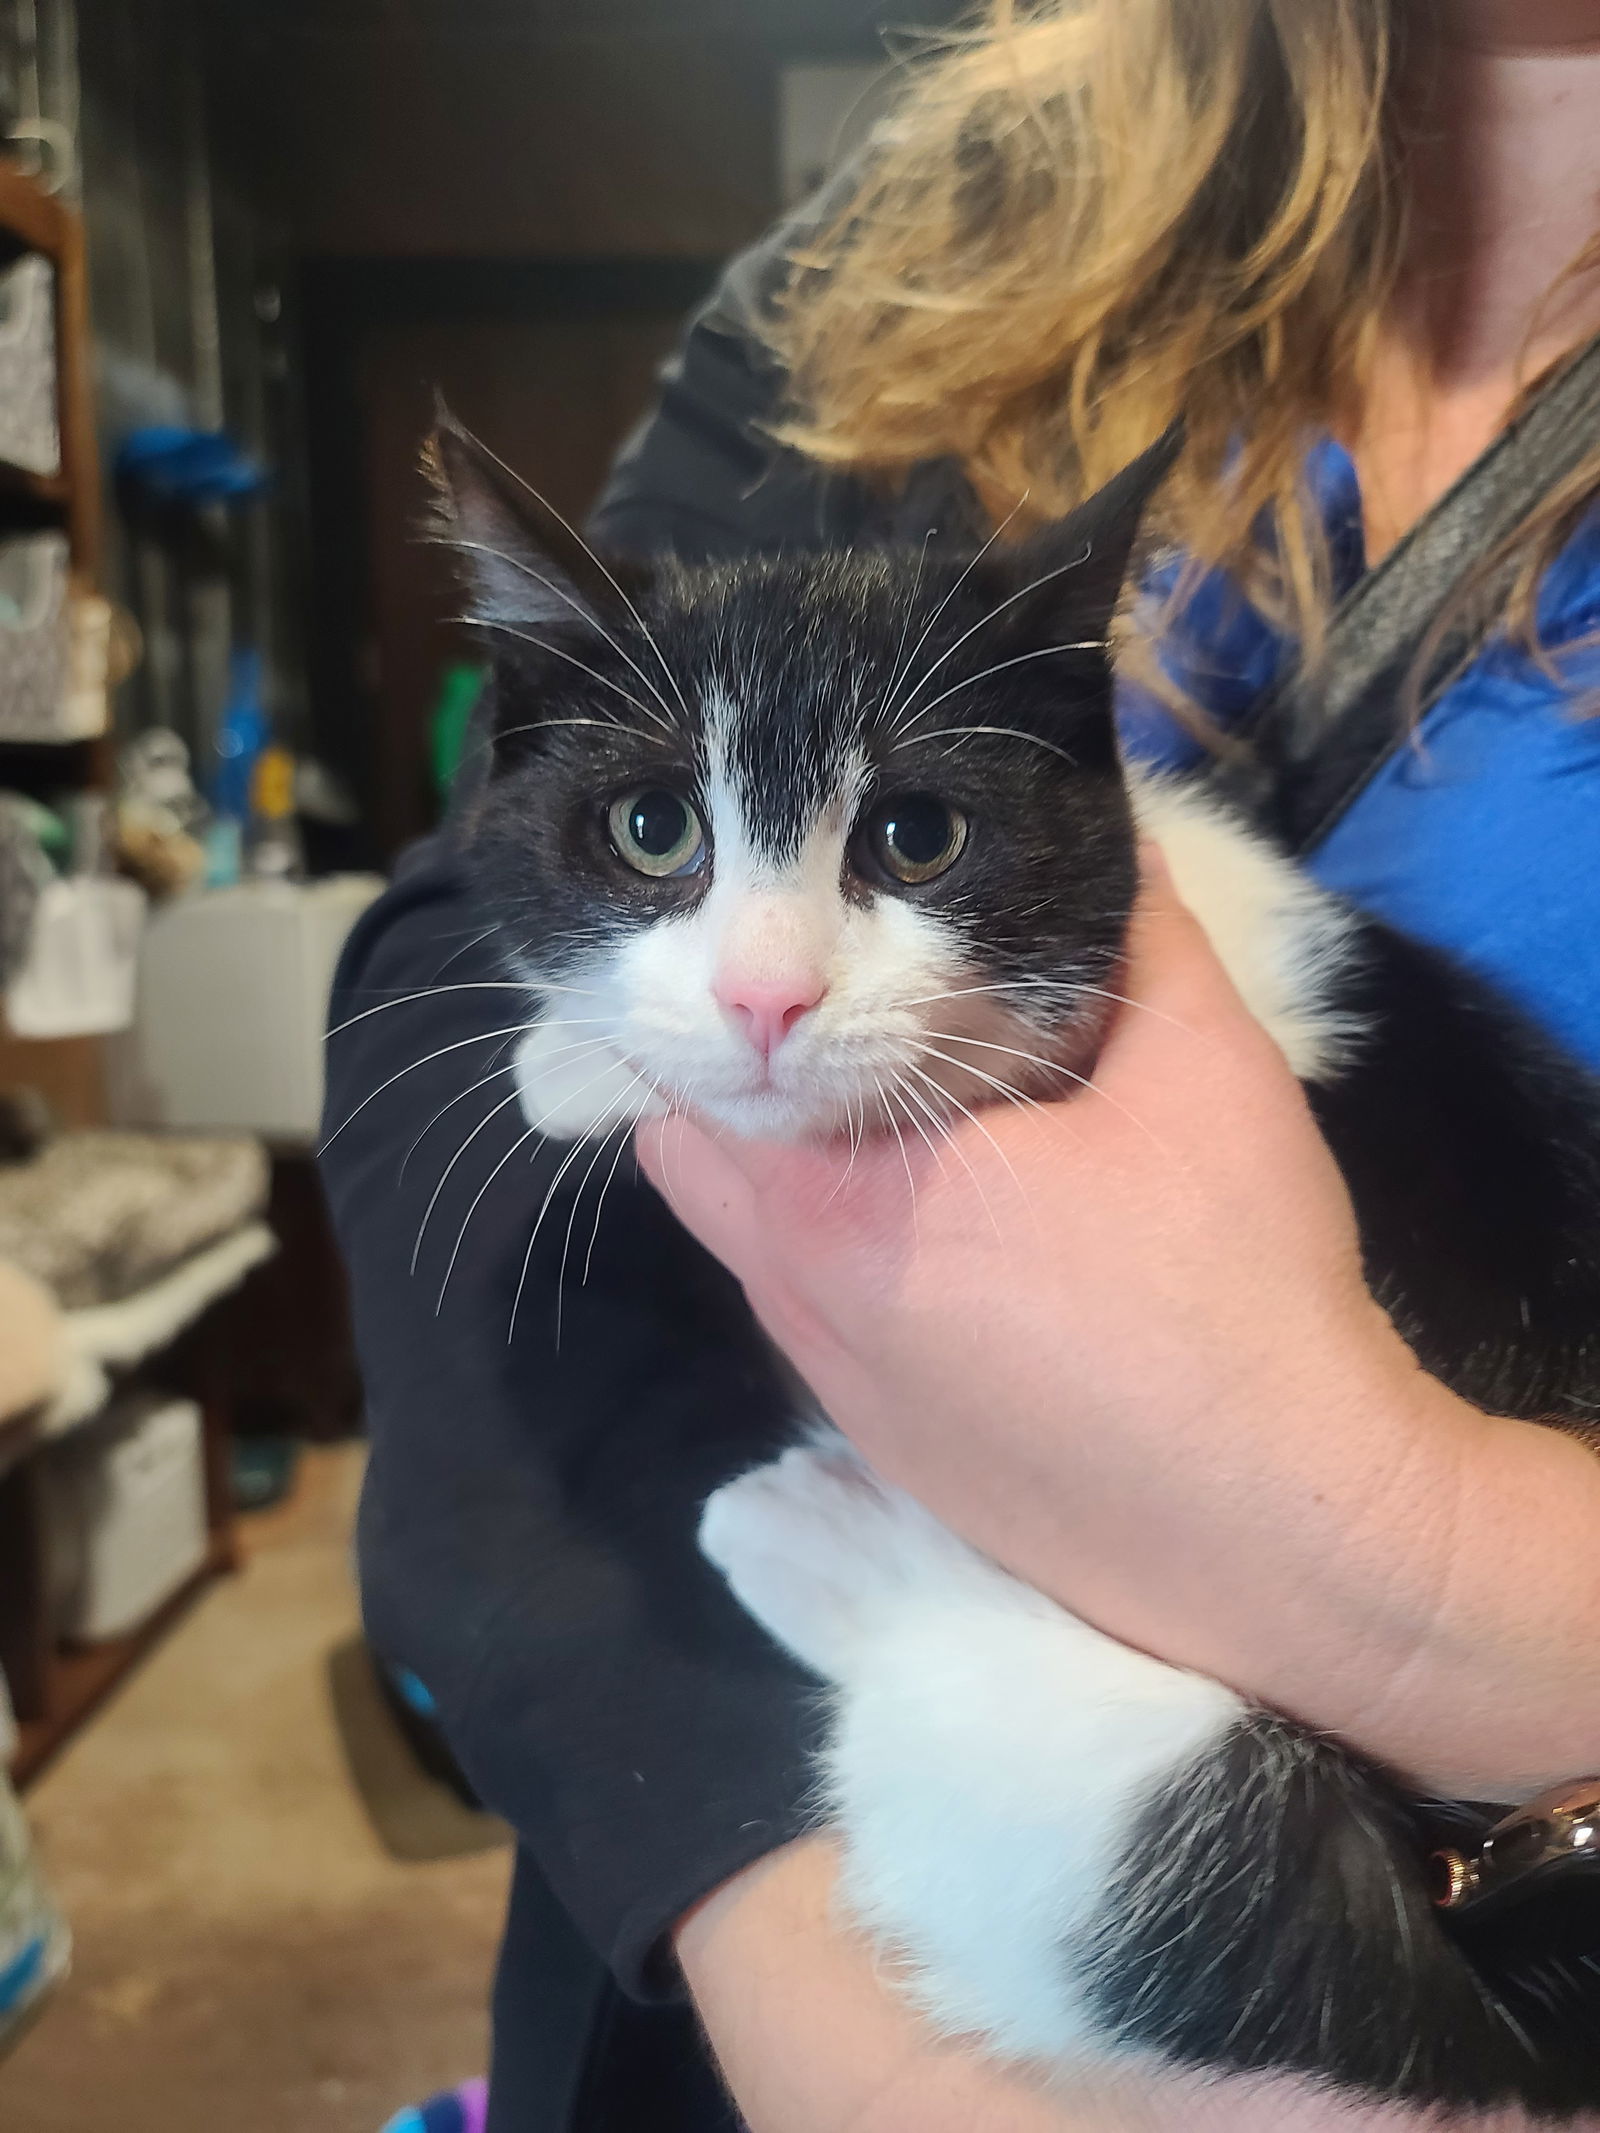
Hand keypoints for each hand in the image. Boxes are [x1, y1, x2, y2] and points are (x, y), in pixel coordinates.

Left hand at [639, 852, 1599, 1797]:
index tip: (786, 960)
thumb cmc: (1233, 1288)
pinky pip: (818, 1329)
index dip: (730, 1010)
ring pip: (753, 1252)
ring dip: (796, 1179)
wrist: (1291, 1534)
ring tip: (912, 1122)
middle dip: (749, 1088)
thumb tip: (1110, 832)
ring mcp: (840, 1399)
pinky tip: (965, 1244)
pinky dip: (846, 1265)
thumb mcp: (1205, 1071)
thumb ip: (1137, 933)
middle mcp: (803, 1307)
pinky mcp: (891, 1460)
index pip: (696, 1087)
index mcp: (839, 1205)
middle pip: (697, 1168)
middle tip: (848, 1024)